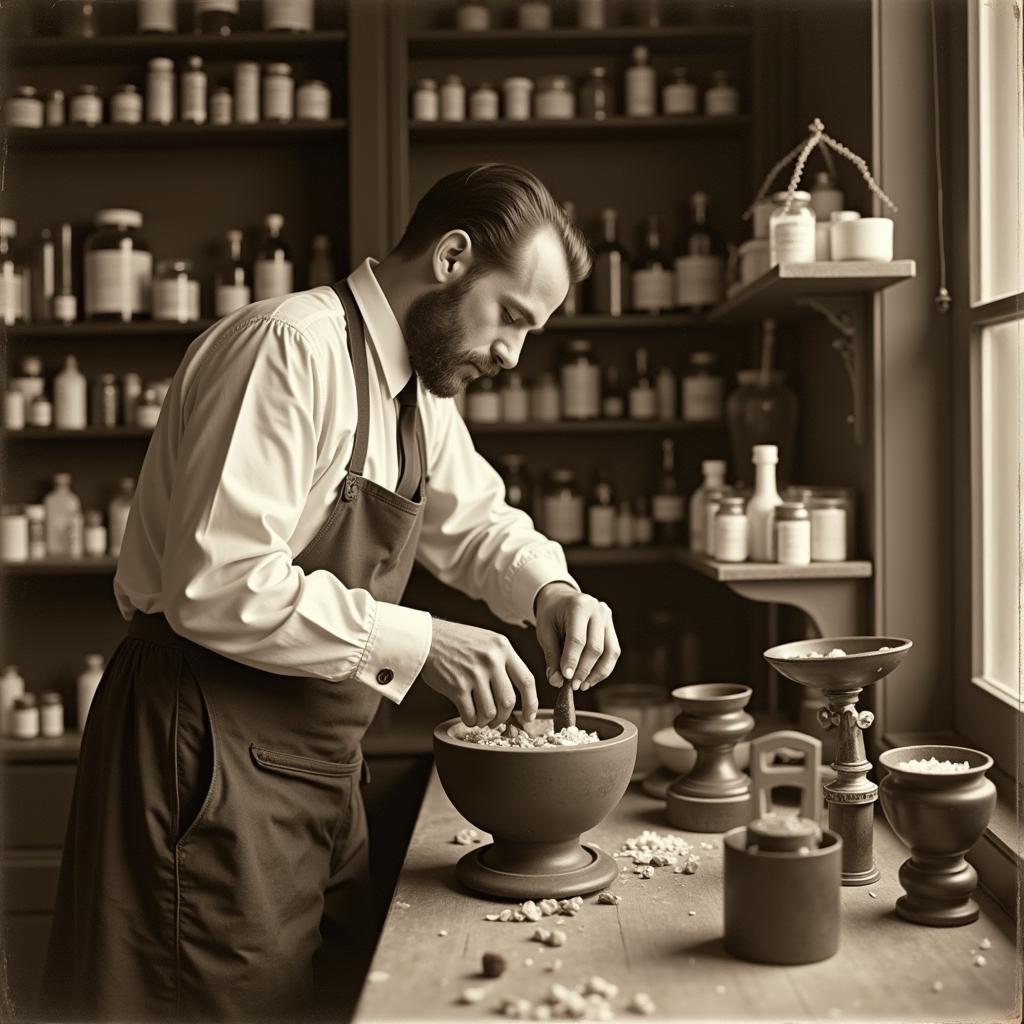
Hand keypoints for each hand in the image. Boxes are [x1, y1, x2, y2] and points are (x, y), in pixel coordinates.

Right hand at [421, 618, 537, 726]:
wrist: (428, 638)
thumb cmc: (457, 642)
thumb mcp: (488, 642)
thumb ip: (503, 661)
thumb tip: (515, 694)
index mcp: (502, 648)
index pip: (527, 680)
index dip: (531, 703)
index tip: (529, 716)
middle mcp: (491, 660)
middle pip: (508, 701)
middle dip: (504, 717)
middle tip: (497, 721)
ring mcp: (474, 673)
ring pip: (490, 712)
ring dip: (486, 721)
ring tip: (480, 718)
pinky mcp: (457, 686)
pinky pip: (470, 714)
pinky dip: (471, 721)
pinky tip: (468, 716)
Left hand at [534, 583, 620, 691]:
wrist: (560, 598)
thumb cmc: (551, 614)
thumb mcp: (544, 631)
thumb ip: (551, 656)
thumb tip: (556, 682)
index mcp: (578, 605)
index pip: (577, 639)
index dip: (572, 661)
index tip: (566, 679)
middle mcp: (597, 609)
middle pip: (595, 647)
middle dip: (584, 670)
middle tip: (573, 685)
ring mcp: (607, 617)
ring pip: (609, 651)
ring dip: (597, 673)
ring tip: (582, 685)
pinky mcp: (612, 626)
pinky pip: (613, 651)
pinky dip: (603, 668)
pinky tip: (590, 678)